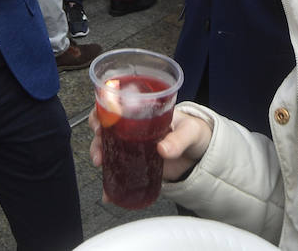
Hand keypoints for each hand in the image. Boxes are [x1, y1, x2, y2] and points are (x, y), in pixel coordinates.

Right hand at [89, 106, 213, 188]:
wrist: (201, 154)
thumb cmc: (193, 132)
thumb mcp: (190, 131)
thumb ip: (178, 139)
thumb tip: (164, 150)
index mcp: (144, 113)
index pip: (117, 106)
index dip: (102, 112)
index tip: (99, 122)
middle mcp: (134, 128)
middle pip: (107, 128)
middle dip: (97, 139)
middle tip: (99, 152)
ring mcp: (134, 147)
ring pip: (109, 149)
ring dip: (100, 156)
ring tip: (101, 166)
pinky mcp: (137, 164)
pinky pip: (120, 170)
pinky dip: (111, 181)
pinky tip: (109, 191)